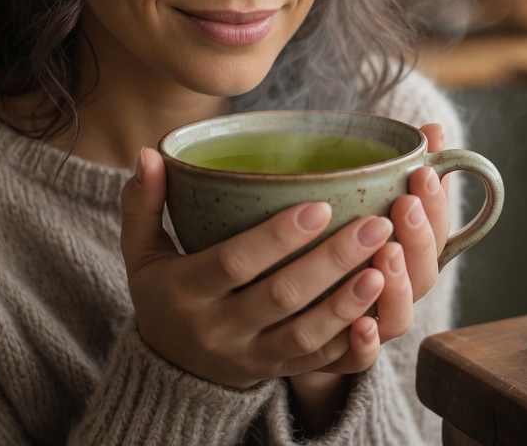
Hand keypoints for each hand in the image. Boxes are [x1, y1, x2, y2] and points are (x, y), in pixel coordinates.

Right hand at [120, 148, 390, 389]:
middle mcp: (218, 329)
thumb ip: (143, 203)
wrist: (170, 370)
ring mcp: (251, 357)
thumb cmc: (164, 293)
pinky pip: (319, 365)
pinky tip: (380, 314)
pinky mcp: (278, 373)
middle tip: (375, 225)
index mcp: (184, 292)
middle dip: (331, 261)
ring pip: (306, 336)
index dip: (277, 237)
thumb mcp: (142, 253)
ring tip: (384, 267)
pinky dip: (352, 344)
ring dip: (348, 303)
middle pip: (281, 297)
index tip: (321, 206)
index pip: (234, 262)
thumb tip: (149, 153)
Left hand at [287, 123, 453, 421]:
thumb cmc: (318, 250)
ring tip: (386, 254)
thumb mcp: (359, 208)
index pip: (438, 234)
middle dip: (419, 238)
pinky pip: (355, 362)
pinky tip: (362, 328)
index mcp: (405, 256)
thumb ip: (392, 174)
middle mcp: (392, 296)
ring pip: (397, 319)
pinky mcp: (327, 359)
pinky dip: (363, 348)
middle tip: (403, 204)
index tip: (422, 173)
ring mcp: (364, 330)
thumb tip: (431, 129)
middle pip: (425, 276)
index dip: (437, 207)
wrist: (267, 325)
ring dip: (397, 287)